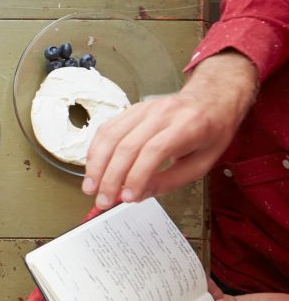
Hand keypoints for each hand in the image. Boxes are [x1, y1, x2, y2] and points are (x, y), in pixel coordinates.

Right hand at [82, 51, 257, 209]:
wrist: (210, 100)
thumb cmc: (209, 133)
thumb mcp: (202, 164)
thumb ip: (170, 181)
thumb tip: (138, 194)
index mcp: (187, 126)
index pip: (154, 151)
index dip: (137, 176)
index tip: (128, 197)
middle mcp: (162, 114)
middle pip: (127, 145)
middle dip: (110, 177)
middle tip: (103, 199)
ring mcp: (143, 109)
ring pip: (110, 136)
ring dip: (96, 164)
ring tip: (90, 186)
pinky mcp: (131, 109)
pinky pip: (106, 129)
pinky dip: (95, 150)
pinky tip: (93, 167)